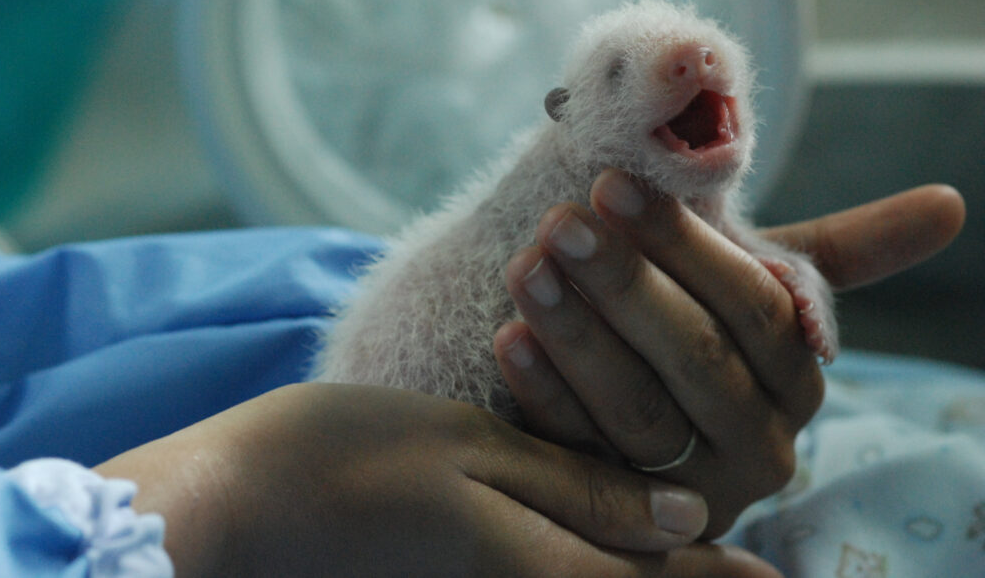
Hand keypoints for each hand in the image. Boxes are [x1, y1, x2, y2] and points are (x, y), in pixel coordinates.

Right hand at [95, 382, 781, 576]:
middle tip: (764, 559)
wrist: (230, 508)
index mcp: (549, 571)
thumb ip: (586, 493)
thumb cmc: (344, 459)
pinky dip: (593, 549)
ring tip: (689, 530)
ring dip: (651, 559)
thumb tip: (693, 519)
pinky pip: (554, 576)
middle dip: (701, 571)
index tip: (791, 576)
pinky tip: (605, 523)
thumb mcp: (474, 455)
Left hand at [494, 172, 964, 536]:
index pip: (752, 307)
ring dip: (578, 333)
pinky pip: (581, 455)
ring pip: (638, 409)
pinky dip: (545, 393)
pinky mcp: (621, 511)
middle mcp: (758, 444)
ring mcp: (687, 488)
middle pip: (696, 358)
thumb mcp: (756, 291)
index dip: (683, 245)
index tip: (612, 184)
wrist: (634, 415)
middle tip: (560, 221)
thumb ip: (842, 254)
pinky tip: (510, 337)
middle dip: (625, 284)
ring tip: (525, 267)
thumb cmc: (697, 326)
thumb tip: (952, 204)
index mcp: (796, 382)